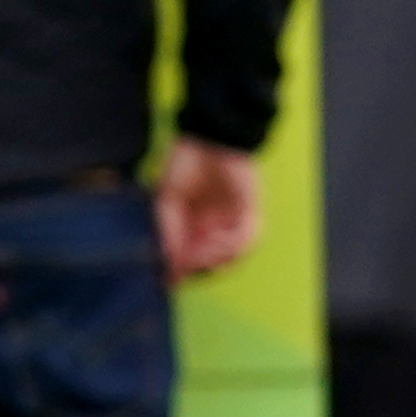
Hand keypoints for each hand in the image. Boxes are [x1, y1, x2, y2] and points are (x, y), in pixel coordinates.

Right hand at [154, 138, 260, 280]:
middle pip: (211, 266)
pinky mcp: (249, 211)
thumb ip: (168, 231)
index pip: (189, 261)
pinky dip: (232, 245)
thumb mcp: (167, 199)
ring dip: (215, 259)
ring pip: (231, 258)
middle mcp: (212, 229)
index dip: (181, 273)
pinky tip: (217, 238)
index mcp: (191, 227)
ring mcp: (231, 222)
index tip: (169, 280)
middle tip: (186, 263)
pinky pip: (247, 239)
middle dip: (197, 269)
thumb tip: (168, 264)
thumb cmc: (185, 163)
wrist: (210, 136)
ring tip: (201, 250)